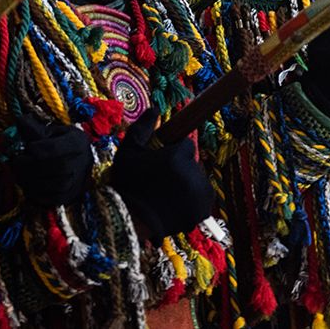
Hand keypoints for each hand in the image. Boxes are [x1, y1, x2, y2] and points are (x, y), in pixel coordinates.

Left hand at [11, 116, 93, 207]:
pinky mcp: (71, 196)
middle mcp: (82, 162)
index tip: (26, 148)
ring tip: (21, 175)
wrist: (80, 162)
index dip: (34, 150)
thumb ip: (35, 129)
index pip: (52, 149)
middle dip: (29, 167)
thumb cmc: (62, 143)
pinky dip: (36, 194)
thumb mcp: (53, 132)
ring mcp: (79, 181)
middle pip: (54, 168)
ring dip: (31, 181)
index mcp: (78, 142)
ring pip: (54, 185)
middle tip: (17, 163)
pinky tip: (29, 186)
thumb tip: (19, 120)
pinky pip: (52, 199)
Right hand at [112, 110, 212, 243]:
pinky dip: (192, 202)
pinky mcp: (203, 209)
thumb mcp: (128, 152)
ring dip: (187, 186)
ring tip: (166, 197)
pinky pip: (202, 199)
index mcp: (178, 156)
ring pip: (198, 181)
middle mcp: (193, 172)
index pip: (186, 147)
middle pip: (192, 165)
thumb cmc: (126, 184)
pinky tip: (174, 206)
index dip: (173, 155)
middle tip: (160, 183)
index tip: (161, 165)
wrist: (130, 221)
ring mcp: (200, 192)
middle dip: (180, 171)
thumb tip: (155, 108)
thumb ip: (142, 128)